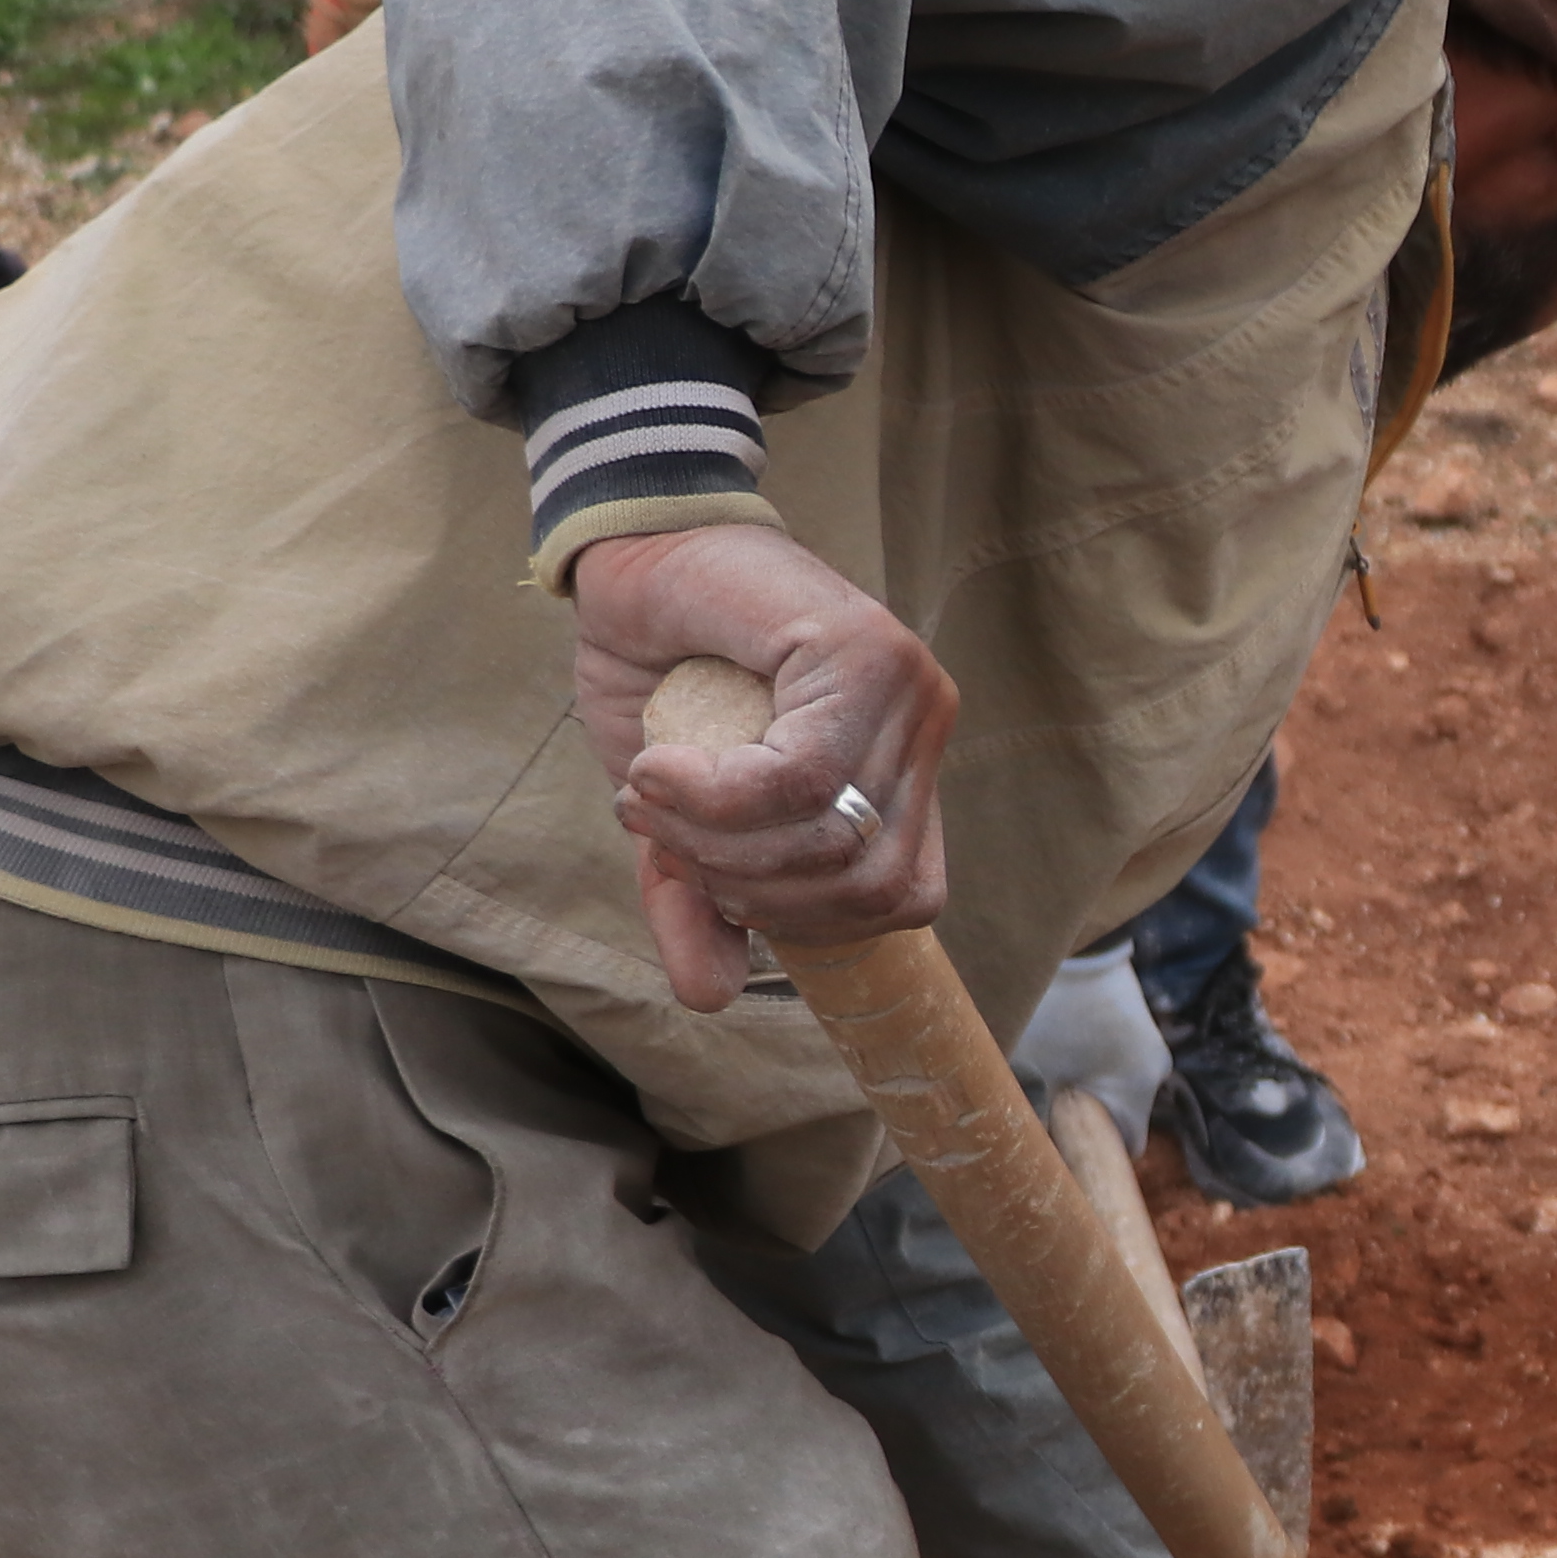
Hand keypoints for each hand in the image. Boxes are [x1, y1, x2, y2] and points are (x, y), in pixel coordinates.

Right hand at [568, 522, 960, 1008]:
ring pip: (832, 834)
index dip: (803, 919)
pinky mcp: (861, 648)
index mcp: (904, 770)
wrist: (632, 559)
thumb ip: (702, 899)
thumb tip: (714, 998)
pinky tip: (658, 770)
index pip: (901, 899)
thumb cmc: (665, 674)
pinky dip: (714, 796)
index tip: (710, 879)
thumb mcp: (680, 818)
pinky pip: (798, 776)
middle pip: (866, 882)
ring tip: (653, 796)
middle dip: (744, 885)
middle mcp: (924, 726)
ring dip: (720, 842)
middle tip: (661, 835)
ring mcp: (906, 684)